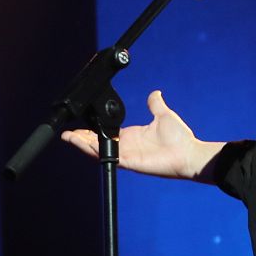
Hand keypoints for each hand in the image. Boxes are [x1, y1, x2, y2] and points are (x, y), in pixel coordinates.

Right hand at [61, 90, 224, 180]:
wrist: (189, 154)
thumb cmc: (180, 139)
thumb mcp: (163, 115)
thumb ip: (155, 104)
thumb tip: (155, 93)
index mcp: (131, 136)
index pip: (105, 134)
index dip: (90, 131)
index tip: (78, 125)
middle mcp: (126, 146)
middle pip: (97, 143)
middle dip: (80, 139)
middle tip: (66, 133)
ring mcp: (127, 156)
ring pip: (99, 151)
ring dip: (83, 144)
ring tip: (69, 137)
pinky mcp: (130, 162)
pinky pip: (109, 157)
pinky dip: (96, 151)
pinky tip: (85, 144)